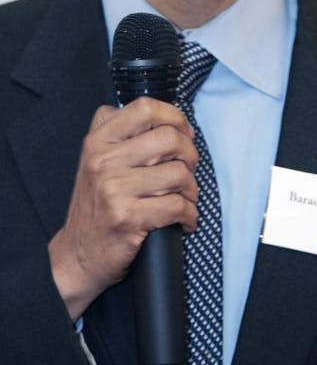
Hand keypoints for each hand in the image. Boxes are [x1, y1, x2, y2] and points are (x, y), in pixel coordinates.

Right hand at [48, 98, 197, 320]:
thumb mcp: (98, 160)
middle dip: (190, 155)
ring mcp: (113, 190)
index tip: (183, 133)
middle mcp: (102, 161)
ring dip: (191, 189)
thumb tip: (173, 121)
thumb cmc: (98, 205)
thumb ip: (124, 133)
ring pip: (179, 173)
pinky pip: (178, 206)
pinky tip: (184, 220)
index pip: (145, 108)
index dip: (174, 116)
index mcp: (98, 141)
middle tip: (187, 170)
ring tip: (185, 197)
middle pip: (170, 139)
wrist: (76, 256)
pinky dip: (190, 214)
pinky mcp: (127, 218)